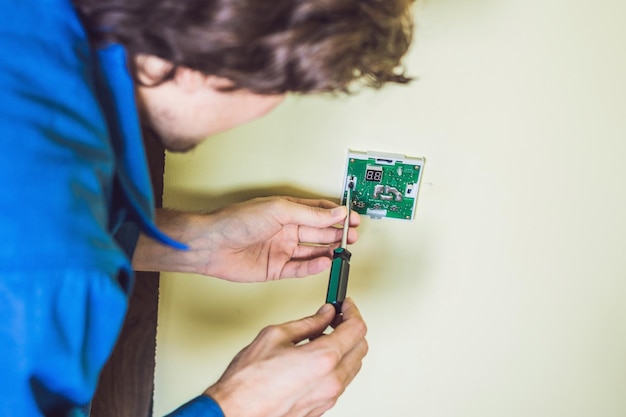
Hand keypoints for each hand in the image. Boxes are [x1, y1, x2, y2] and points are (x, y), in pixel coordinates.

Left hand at [133, 196, 359, 281]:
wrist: (212, 245)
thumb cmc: (236, 221)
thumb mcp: (278, 210)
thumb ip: (310, 214)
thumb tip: (335, 212)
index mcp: (287, 211)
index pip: (319, 211)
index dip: (337, 215)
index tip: (352, 219)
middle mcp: (286, 230)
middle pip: (319, 232)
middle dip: (337, 234)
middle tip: (353, 237)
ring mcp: (282, 249)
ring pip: (312, 251)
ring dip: (329, 251)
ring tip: (343, 252)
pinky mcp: (276, 269)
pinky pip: (300, 269)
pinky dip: (314, 267)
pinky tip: (325, 263)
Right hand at [204, 298, 367, 416]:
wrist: (236, 412)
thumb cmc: (248, 380)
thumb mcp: (276, 335)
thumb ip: (307, 322)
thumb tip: (324, 314)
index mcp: (323, 359)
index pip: (356, 328)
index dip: (353, 311)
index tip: (345, 305)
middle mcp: (331, 381)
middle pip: (361, 347)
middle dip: (352, 328)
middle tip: (336, 317)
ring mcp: (328, 397)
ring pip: (353, 366)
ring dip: (345, 348)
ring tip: (324, 336)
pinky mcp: (322, 408)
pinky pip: (340, 382)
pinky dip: (336, 365)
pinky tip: (319, 357)